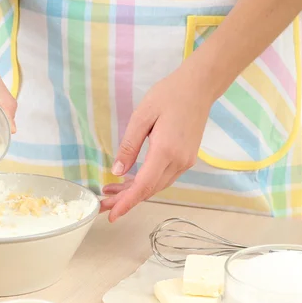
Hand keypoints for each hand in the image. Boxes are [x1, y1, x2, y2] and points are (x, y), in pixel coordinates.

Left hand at [101, 65, 214, 221]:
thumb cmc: (168, 96)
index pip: (144, 185)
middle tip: (102, 205)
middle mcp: (178, 162)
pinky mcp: (186, 159)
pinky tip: (128, 181)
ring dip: (134, 192)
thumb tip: (117, 171)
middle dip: (125, 200)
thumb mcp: (141, 116)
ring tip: (110, 192)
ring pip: (156, 186)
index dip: (126, 202)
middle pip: (149, 190)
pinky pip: (162, 177)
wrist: (199, 87)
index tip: (112, 215)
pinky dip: (145, 183)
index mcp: (166, 151)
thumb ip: (129, 146)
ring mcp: (185, 162)